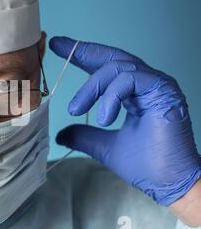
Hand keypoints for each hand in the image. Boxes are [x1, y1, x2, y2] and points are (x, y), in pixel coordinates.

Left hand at [50, 36, 200, 208]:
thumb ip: (84, 136)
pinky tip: (103, 118)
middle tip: (58, 45)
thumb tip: (61, 134)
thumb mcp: (104, 146)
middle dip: (82, 51)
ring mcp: (156, 85)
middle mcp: (146, 84)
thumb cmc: (146, 165)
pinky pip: (129, 79)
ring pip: (116, 68)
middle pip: (111, 57)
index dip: (82, 56)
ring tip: (76, 110)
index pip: (105, 67)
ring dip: (91, 88)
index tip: (59, 46)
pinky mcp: (163, 91)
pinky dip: (110, 96)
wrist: (170, 183)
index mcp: (135, 93)